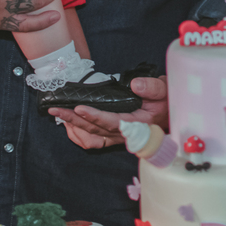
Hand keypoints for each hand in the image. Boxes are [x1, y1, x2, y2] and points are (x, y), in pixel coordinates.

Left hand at [49, 76, 168, 149]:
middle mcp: (125, 134)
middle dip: (74, 119)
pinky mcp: (112, 136)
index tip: (79, 108)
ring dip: (73, 127)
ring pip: (90, 137)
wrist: (168, 112)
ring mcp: (117, 137)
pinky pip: (92, 141)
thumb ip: (152, 87)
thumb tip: (135, 84)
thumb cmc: (165, 100)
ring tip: (58, 114)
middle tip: (56, 109)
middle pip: (95, 130)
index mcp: (137, 123)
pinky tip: (69, 125)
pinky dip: (78, 135)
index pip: (112, 122)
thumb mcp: (164, 89)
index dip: (94, 116)